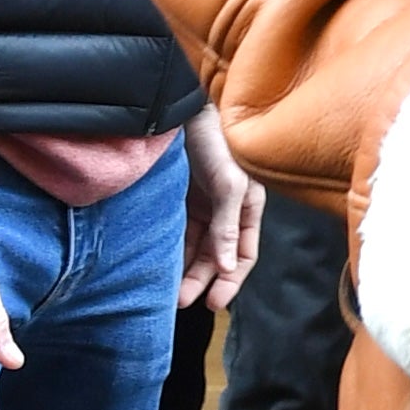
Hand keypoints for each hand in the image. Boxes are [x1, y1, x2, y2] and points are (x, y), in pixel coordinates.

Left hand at [178, 103, 263, 311]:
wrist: (183, 105)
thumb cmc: (216, 140)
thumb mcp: (229, 183)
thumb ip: (228, 225)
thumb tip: (226, 266)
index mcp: (249, 207)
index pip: (243, 254)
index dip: (231, 281)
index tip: (213, 303)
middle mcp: (227, 210)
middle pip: (216, 256)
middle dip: (202, 280)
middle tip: (182, 303)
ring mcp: (203, 204)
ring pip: (195, 247)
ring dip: (185, 269)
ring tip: (169, 292)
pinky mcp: (180, 197)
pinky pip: (178, 231)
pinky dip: (172, 249)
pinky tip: (160, 265)